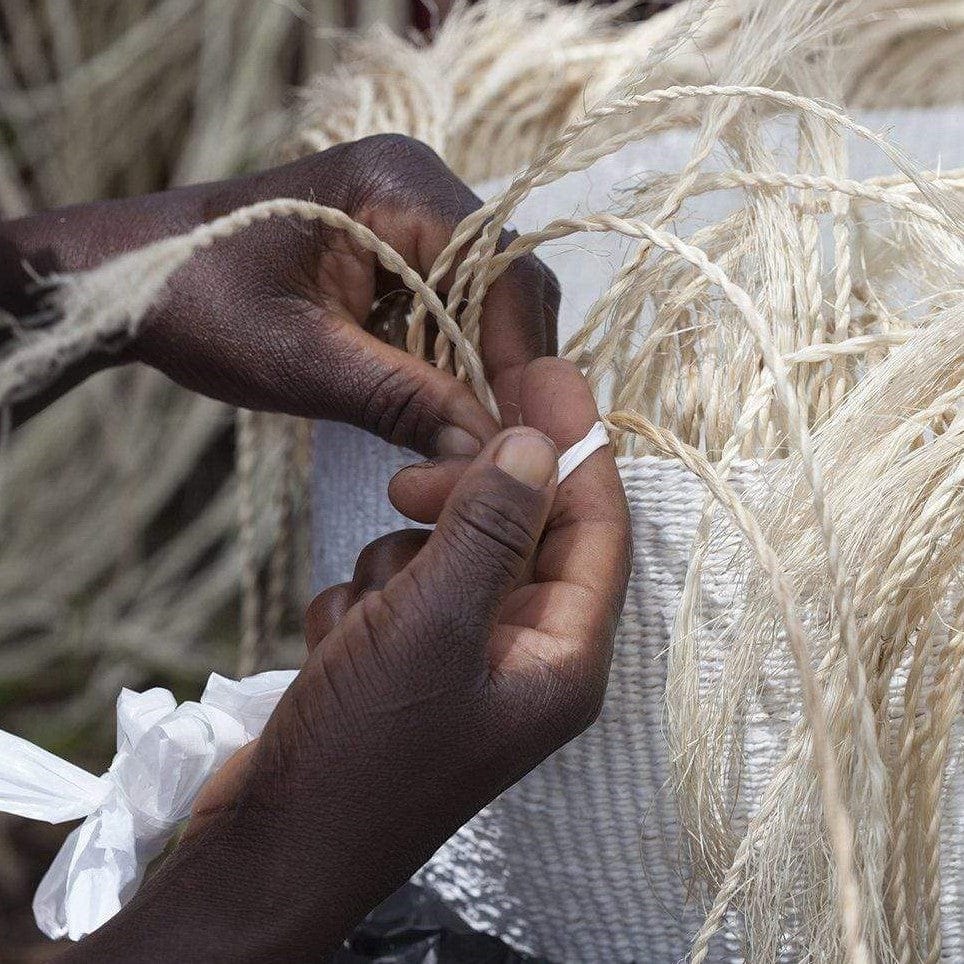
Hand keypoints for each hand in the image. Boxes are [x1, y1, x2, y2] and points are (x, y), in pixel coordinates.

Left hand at [3, 134, 558, 452]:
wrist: (133, 279)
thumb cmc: (200, 305)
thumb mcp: (302, 362)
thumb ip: (401, 400)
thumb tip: (486, 452)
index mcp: (398, 185)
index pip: (502, 272)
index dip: (519, 360)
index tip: (518, 438)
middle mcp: (418, 184)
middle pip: (507, 282)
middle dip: (507, 366)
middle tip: (498, 445)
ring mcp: (410, 211)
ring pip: (487, 298)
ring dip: (482, 366)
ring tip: (471, 432)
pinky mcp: (396, 244)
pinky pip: (453, 303)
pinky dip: (454, 357)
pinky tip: (441, 402)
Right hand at [70, 359, 630, 961]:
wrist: (269, 848)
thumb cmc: (363, 752)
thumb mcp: (433, 624)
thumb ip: (492, 527)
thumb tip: (540, 445)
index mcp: (562, 655)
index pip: (595, 525)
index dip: (576, 444)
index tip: (546, 370)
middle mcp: (524, 654)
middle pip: (518, 532)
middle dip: (462, 502)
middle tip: (406, 485)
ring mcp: (463, 659)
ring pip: (449, 554)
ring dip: (398, 564)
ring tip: (363, 615)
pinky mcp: (407, 663)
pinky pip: (400, 589)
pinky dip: (365, 600)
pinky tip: (338, 646)